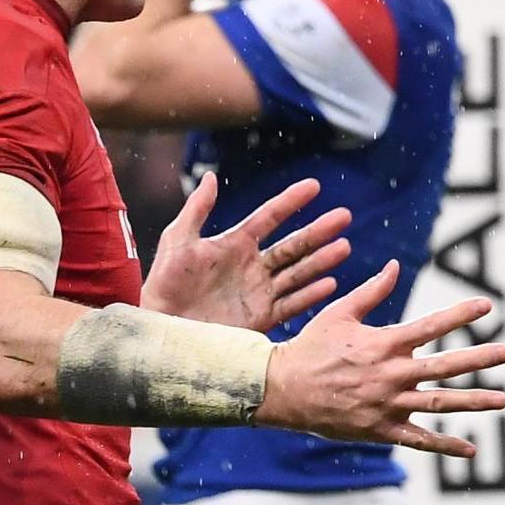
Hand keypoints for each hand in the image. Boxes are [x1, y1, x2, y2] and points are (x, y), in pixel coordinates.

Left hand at [141, 172, 350, 330]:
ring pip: (298, 272)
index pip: (270, 217)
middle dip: (319, 231)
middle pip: (293, 245)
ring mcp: (259, 292)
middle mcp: (253, 266)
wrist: (161, 329)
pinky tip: (330, 284)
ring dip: (321, 260)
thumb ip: (197, 209)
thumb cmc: (164, 284)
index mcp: (235, 244)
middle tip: (343, 216)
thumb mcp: (178, 241)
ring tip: (344, 247)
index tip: (314, 185)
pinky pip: (291, 305)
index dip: (290, 201)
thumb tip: (212, 176)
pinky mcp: (261, 318)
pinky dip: (311, 295)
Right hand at [257, 263, 504, 455]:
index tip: (489, 305)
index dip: (462, 314)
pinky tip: (472, 448)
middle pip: (445, 366)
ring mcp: (387, 405)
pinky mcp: (380, 431)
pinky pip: (419, 441)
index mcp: (384, 344)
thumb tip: (395, 266)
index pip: (432, 326)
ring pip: (439, 404)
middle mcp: (391, 374)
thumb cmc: (311, 346)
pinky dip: (446, 445)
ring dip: (474, 402)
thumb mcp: (340, 313)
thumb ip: (373, 291)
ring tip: (503, 399)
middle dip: (480, 359)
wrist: (282, 390)